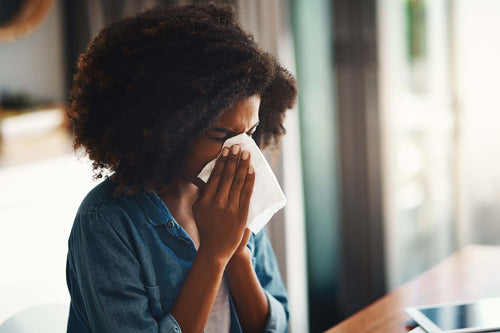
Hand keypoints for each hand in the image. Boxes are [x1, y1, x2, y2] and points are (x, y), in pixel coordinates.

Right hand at [193, 144, 254, 264]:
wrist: (215, 250)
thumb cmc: (206, 229)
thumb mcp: (198, 211)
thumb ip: (203, 195)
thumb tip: (208, 178)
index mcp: (205, 200)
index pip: (215, 176)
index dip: (222, 161)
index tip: (226, 150)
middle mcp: (218, 202)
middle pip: (228, 175)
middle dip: (233, 159)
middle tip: (238, 147)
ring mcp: (230, 208)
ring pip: (238, 182)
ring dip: (243, 165)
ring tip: (246, 154)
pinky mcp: (241, 214)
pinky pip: (247, 193)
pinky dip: (250, 179)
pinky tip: (251, 170)